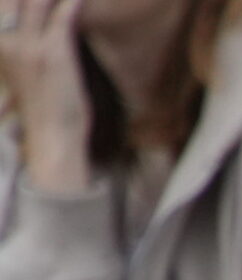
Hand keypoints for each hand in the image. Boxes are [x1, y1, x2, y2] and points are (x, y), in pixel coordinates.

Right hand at [0, 0, 93, 193]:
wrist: (52, 140)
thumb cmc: (43, 110)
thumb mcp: (22, 75)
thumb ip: (19, 49)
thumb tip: (21, 33)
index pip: (3, 7)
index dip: (10, 1)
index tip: (20, 0)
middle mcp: (7, 41)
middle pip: (14, 0)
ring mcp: (29, 45)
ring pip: (36, 1)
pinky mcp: (54, 52)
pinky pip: (62, 15)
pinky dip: (73, 2)